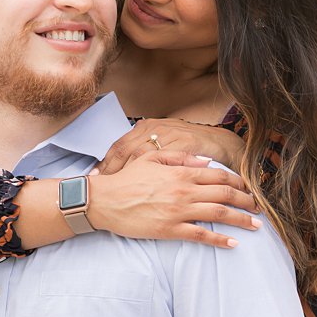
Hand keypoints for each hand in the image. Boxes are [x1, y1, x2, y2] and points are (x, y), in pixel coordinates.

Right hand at [86, 153, 259, 248]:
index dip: (239, 181)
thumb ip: (181, 157)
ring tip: (255, 225)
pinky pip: (200, 235)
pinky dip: (219, 240)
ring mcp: (178, 211)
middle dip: (247, 201)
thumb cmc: (126, 179)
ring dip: (241, 219)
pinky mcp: (169, 229)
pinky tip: (232, 243)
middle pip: (225, 194)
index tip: (248, 188)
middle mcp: (184, 191)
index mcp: (181, 173)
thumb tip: (207, 162)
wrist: (104, 200)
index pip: (219, 176)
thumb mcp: (152, 158)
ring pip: (218, 214)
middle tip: (259, 208)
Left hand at [99, 119, 244, 174]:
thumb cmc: (189, 146)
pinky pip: (163, 160)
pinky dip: (151, 174)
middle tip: (99, 186)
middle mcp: (155, 128)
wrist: (222, 143)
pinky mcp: (185, 144)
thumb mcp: (163, 143)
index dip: (106, 163)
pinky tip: (144, 187)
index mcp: (147, 126)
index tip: (95, 179)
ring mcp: (170, 135)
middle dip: (111, 169)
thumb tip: (119, 165)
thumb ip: (144, 150)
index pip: (119, 146)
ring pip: (140, 154)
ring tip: (116, 190)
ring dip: (126, 173)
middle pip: (125, 150)